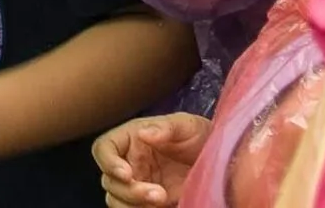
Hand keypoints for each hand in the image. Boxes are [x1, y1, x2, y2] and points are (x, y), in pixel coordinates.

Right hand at [93, 113, 210, 207]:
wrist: (220, 163)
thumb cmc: (199, 136)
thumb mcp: (186, 126)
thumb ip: (165, 127)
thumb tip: (143, 133)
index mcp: (131, 139)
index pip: (104, 149)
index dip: (108, 162)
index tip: (127, 174)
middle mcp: (129, 162)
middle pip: (109, 180)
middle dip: (129, 191)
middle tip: (158, 194)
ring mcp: (138, 185)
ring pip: (116, 200)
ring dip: (132, 205)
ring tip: (162, 200)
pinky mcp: (148, 204)